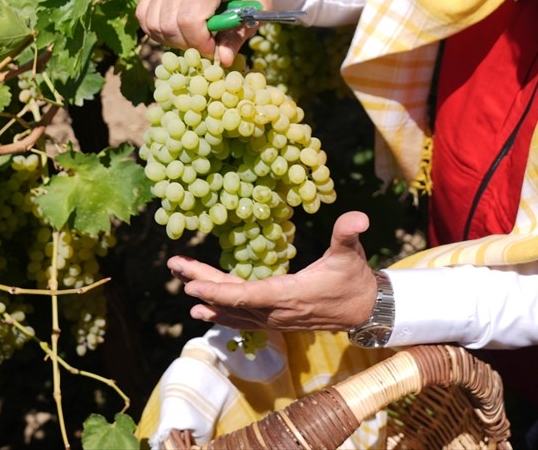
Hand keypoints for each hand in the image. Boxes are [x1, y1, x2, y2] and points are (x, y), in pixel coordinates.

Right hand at [136, 0, 277, 65]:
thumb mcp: (258, 7)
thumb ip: (239, 34)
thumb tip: (221, 61)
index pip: (189, 20)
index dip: (200, 43)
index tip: (214, 49)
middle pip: (168, 24)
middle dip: (186, 44)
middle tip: (205, 45)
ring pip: (152, 23)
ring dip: (171, 39)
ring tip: (193, 36)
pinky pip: (144, 14)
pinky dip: (157, 29)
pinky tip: (178, 29)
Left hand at [168, 211, 377, 331]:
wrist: (363, 310)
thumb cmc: (354, 279)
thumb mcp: (351, 253)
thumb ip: (348, 234)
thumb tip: (358, 217)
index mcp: (290, 294)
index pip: (248, 296)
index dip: (219, 293)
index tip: (191, 285)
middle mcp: (276, 311)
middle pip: (232, 300)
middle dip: (201, 284)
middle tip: (174, 266)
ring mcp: (274, 318)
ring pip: (233, 309)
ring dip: (205, 296)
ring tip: (179, 282)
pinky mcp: (274, 319)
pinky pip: (241, 318)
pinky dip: (220, 312)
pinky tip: (201, 310)